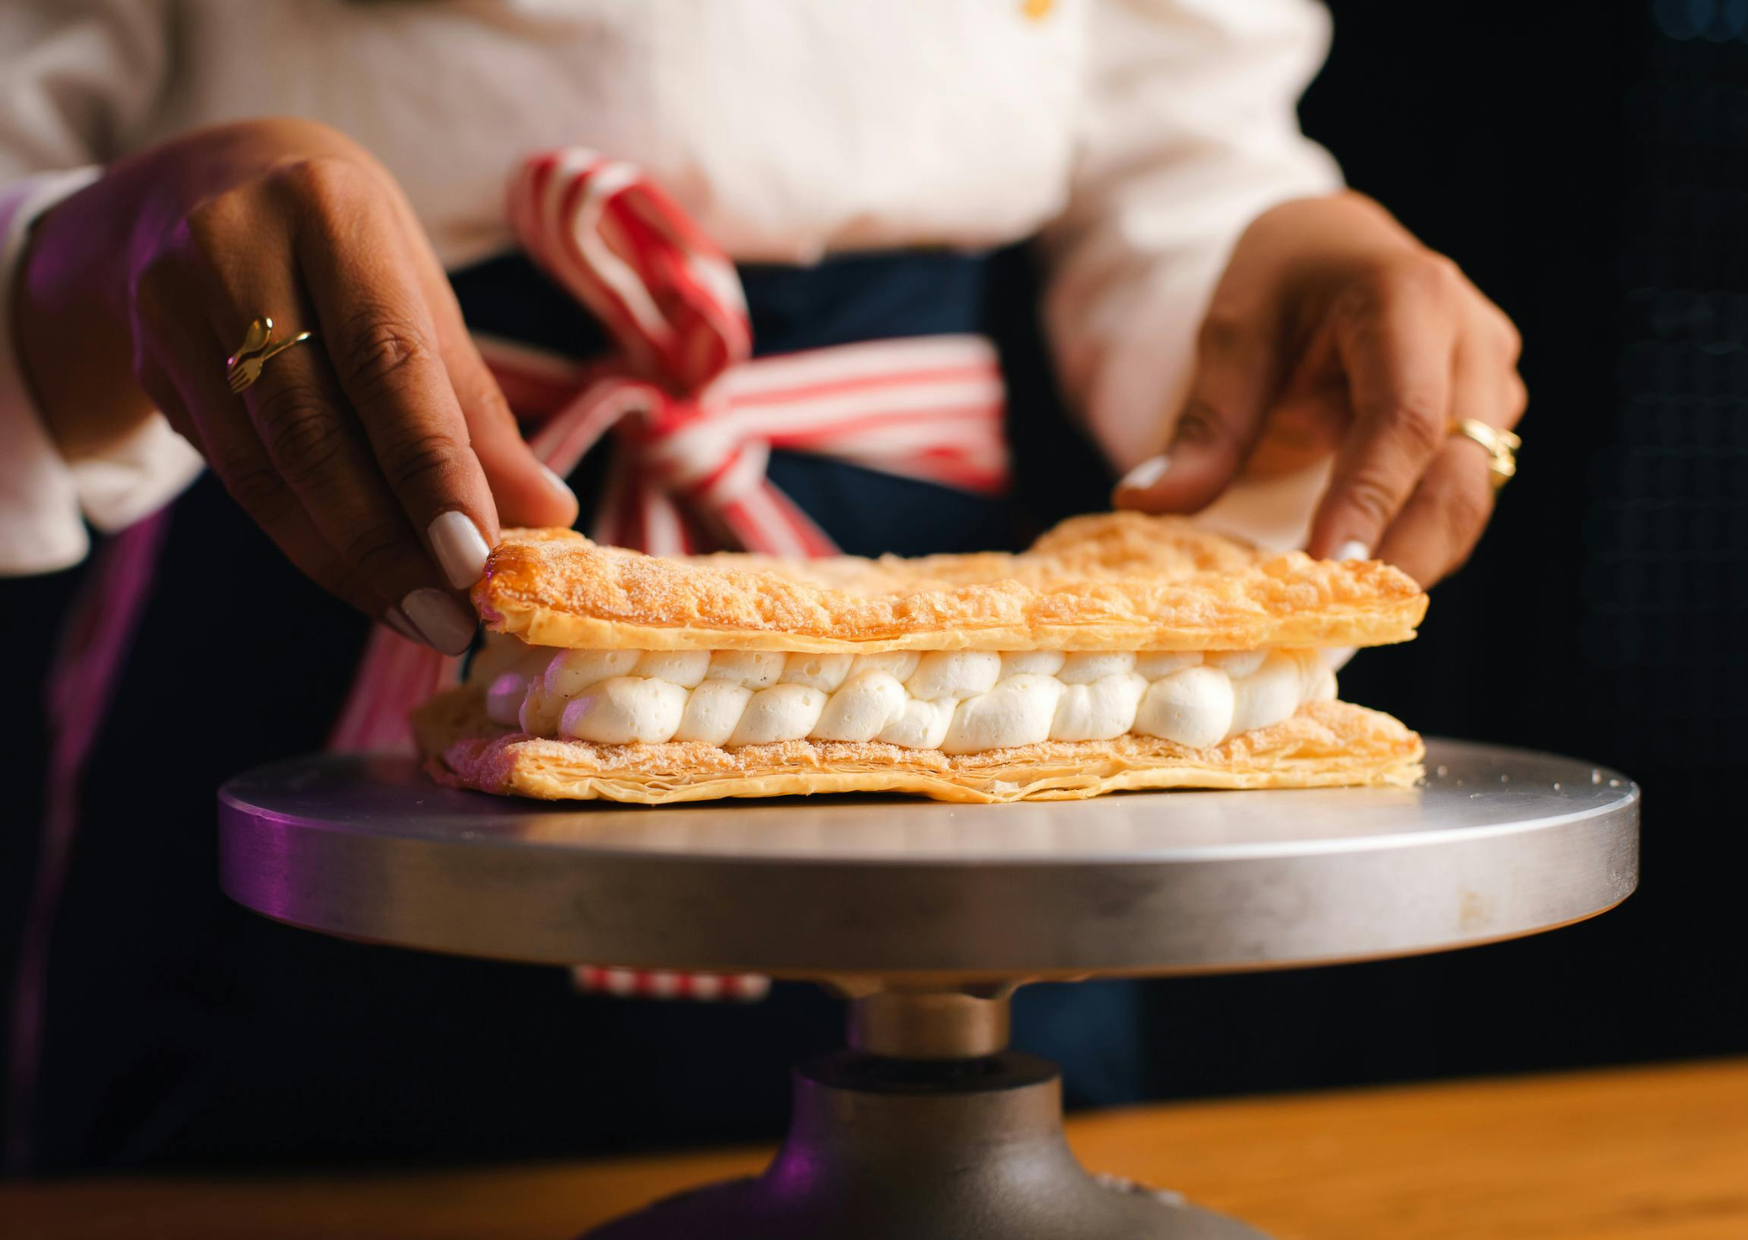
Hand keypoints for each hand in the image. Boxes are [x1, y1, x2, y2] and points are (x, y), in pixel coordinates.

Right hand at [16, 119, 577, 651]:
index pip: (386, 363)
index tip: (479, 561)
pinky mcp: (147, 363)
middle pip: (315, 432)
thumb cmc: (347, 252)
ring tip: (423, 619)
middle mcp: (235, 248)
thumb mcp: (419, 298)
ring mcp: (174, 306)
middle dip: (391, 545)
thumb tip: (547, 515)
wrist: (203, 187)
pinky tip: (366, 582)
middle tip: (455, 621)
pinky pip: (238, 479)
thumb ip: (476, 407)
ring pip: (267, 470)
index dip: (432, 472)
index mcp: (329, 211)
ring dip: (351, 563)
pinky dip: (309, 542)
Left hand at [1113, 192, 1524, 586]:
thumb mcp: (1230, 333)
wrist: (1336, 249)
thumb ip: (1204, 424)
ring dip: (1412, 560)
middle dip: (1402, 556)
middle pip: (1457, 473)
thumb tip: (1145, 502)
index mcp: (1409, 296)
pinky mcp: (1490, 419)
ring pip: (1470, 496)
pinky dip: (1414, 543)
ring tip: (1340, 614)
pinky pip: (1461, 495)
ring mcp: (1493, 381)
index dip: (1370, 500)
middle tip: (1335, 621)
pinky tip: (1359, 582)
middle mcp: (1472, 339)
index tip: (1332, 571)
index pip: (1401, 416)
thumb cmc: (1283, 282)